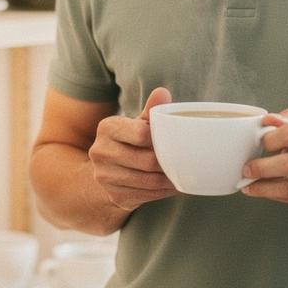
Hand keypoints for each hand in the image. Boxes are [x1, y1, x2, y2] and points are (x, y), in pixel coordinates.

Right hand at [87, 87, 178, 213]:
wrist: (108, 169)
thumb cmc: (130, 140)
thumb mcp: (138, 123)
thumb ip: (151, 110)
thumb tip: (163, 92)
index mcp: (107, 127)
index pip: (141, 133)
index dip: (161, 139)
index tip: (175, 141)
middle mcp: (100, 151)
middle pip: (147, 160)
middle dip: (169, 162)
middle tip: (186, 161)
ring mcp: (104, 176)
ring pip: (149, 181)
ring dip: (170, 180)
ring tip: (184, 175)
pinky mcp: (114, 195)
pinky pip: (147, 196)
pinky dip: (163, 192)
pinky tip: (172, 186)